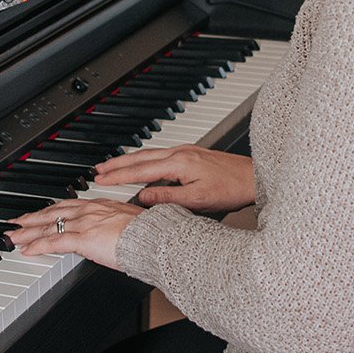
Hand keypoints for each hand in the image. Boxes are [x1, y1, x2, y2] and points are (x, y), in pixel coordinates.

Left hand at [7, 199, 144, 270]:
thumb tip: (111, 235)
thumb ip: (115, 225)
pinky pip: (54, 242)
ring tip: (13, 237)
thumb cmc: (149, 233)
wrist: (154, 237)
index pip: (68, 207)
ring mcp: (85, 224)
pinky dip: (38, 246)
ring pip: (49, 226)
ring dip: (28, 232)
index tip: (39, 214)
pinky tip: (26, 250)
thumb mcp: (129, 222)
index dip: (51, 211)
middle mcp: (89, 211)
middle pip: (53, 213)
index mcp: (100, 205)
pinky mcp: (83, 239)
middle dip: (32, 219)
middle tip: (16, 223)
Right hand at [92, 146, 254, 214]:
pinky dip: (145, 159)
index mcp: (178, 164)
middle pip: (141, 158)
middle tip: (99, 170)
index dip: (118, 176)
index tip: (100, 179)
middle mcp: (180, 153)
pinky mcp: (193, 154)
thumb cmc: (231, 189)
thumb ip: (167, 199)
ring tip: (114, 166)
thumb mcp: (197, 201)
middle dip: (118, 164)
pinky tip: (143, 165)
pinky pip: (161, 155)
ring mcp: (187, 151)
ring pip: (150, 154)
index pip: (140, 170)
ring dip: (130, 160)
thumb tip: (142, 198)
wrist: (254, 177)